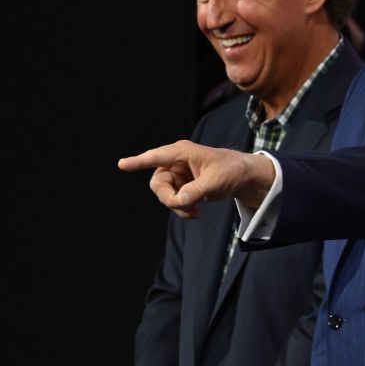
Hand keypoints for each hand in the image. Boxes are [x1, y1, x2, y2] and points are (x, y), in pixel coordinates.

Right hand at [117, 140, 274, 218]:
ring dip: (177, 206)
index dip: (139, 161)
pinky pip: (173, 201)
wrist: (242, 177)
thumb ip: (196, 191)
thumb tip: (180, 201)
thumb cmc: (230, 170)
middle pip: (158, 183)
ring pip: (164, 195)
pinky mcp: (181, 186)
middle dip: (169, 198)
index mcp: (182, 152)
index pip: (157, 156)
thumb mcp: (215, 181)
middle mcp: (175, 162)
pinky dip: (182, 209)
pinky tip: (196, 212)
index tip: (122, 164)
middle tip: (184, 206)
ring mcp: (177, 175)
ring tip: (195, 211)